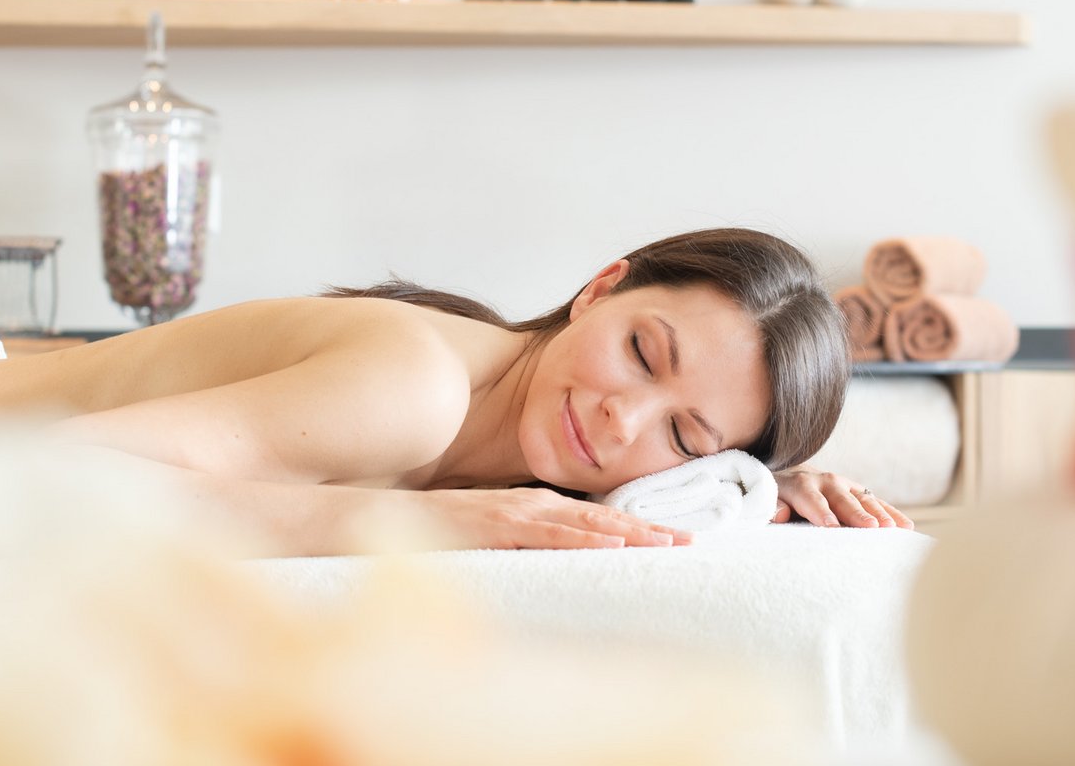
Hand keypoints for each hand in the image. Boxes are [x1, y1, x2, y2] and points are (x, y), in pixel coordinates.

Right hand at [420, 487, 692, 549]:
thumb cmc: (437, 535)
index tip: (676, 540)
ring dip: (629, 532)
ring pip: (585, 523)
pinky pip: (547, 534)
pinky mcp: (496, 525)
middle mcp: (533, 505)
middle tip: (692, 541)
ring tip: (666, 543)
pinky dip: (582, 540)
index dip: (640, 528)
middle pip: (603, 518)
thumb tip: (557, 570)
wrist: (382, 516)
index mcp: (536, 509)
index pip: (598, 520)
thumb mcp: (491, 542)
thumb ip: (524, 548)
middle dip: (648, 529)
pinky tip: (610, 545)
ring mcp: (515, 513)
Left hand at [771, 469, 912, 528]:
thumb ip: (772, 505)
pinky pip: (877, 502)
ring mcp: (845, 486)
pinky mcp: (859, 492)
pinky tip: (906, 526)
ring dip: (879, 513)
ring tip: (894, 529)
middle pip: (842, 498)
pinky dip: (891, 513)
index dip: (820, 512)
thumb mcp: (769, 498)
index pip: (810, 499)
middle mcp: (825, 482)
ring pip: (863, 499)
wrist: (791, 476)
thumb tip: (778, 514)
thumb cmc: (779, 496)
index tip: (831, 528)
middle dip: (856, 513)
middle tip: (871, 528)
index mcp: (800, 485)